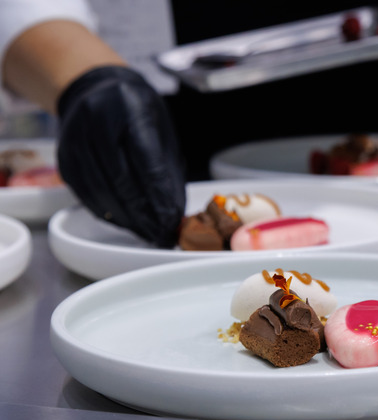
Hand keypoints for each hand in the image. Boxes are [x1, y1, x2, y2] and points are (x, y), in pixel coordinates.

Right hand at [57, 66, 185, 247]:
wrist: (94, 88)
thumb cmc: (135, 109)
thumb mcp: (160, 128)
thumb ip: (167, 166)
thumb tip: (174, 209)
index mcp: (129, 109)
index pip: (145, 159)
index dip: (159, 194)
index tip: (171, 217)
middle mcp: (96, 122)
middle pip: (120, 178)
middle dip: (144, 211)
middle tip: (161, 232)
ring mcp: (75, 140)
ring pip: (100, 190)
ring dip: (126, 217)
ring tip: (147, 233)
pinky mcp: (64, 158)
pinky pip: (85, 192)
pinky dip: (107, 212)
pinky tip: (125, 222)